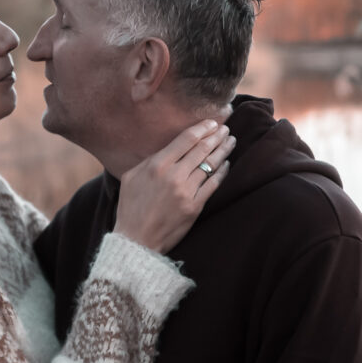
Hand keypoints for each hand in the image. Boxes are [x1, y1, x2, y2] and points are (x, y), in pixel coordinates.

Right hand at [114, 119, 233, 253]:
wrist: (136, 240)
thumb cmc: (131, 207)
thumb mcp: (131, 177)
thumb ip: (149, 160)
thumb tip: (168, 148)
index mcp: (157, 165)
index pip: (186, 139)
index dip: (202, 128)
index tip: (212, 123)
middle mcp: (173, 176)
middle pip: (202, 149)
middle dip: (216, 136)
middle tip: (226, 129)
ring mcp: (186, 192)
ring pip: (210, 165)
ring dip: (223, 151)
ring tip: (230, 142)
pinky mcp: (194, 207)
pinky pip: (213, 185)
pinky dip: (222, 172)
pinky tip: (226, 164)